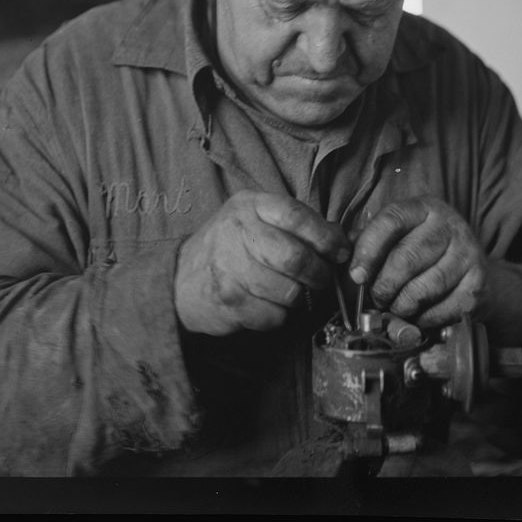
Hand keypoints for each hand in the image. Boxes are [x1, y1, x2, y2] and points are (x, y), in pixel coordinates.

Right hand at [175, 191, 349, 335]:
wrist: (180, 279)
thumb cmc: (229, 247)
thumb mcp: (256, 220)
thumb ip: (296, 225)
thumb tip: (341, 241)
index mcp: (249, 205)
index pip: (296, 215)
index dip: (325, 236)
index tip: (340, 252)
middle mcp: (237, 231)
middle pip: (295, 258)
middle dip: (319, 275)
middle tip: (321, 280)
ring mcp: (229, 267)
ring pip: (289, 292)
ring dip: (298, 298)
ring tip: (290, 292)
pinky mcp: (227, 300)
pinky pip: (273, 316)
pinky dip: (278, 316)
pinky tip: (266, 304)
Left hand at [349, 195, 486, 328]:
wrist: (472, 267)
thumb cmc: (423, 251)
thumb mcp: (399, 234)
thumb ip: (370, 241)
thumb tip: (340, 255)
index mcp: (424, 207)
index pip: (391, 221)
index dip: (368, 250)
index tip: (356, 275)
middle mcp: (450, 225)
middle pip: (406, 259)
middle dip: (383, 286)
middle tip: (377, 298)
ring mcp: (468, 253)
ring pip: (424, 288)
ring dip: (402, 305)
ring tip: (395, 307)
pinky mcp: (478, 283)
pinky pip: (444, 309)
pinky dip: (425, 319)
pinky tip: (418, 316)